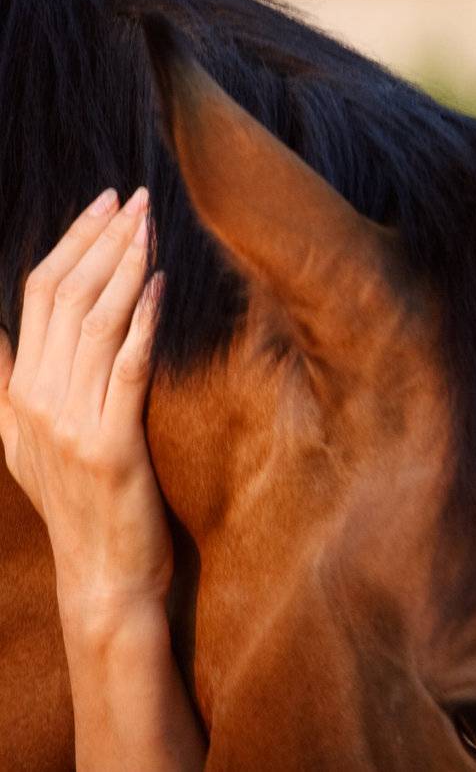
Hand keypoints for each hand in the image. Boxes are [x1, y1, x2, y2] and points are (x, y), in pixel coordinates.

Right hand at [0, 186, 171, 632]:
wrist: (103, 579)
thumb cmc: (85, 506)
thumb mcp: (30, 443)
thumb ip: (14, 385)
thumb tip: (2, 336)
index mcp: (15, 397)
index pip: (35, 298)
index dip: (70, 243)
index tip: (105, 202)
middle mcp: (32, 404)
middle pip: (63, 298)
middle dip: (101, 239)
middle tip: (136, 196)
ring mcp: (68, 426)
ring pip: (94, 323)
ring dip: (125, 264)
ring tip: (152, 224)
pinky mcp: (110, 447)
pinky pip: (126, 368)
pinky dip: (142, 320)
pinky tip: (160, 284)